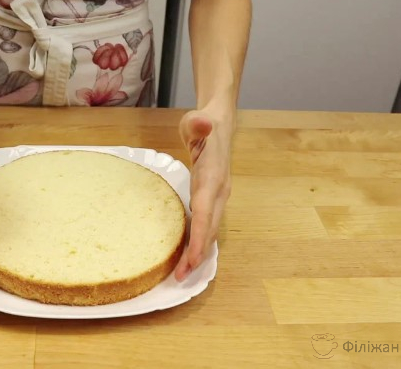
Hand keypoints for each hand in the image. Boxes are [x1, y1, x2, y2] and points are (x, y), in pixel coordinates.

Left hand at [174, 109, 233, 281]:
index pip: (205, 212)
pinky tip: (188, 254)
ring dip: (198, 252)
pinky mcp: (212, 199)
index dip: (199, 237)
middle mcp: (219, 192)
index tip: (191, 259)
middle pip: (209, 229)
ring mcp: (218, 197)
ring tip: (183, 273)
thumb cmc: (202, 125)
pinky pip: (207, 225)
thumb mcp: (196, 121)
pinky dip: (199, 241)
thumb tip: (203, 122)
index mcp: (212, 178)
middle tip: (181, 277)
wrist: (219, 124)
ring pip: (210, 230)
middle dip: (197, 254)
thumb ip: (198, 124)